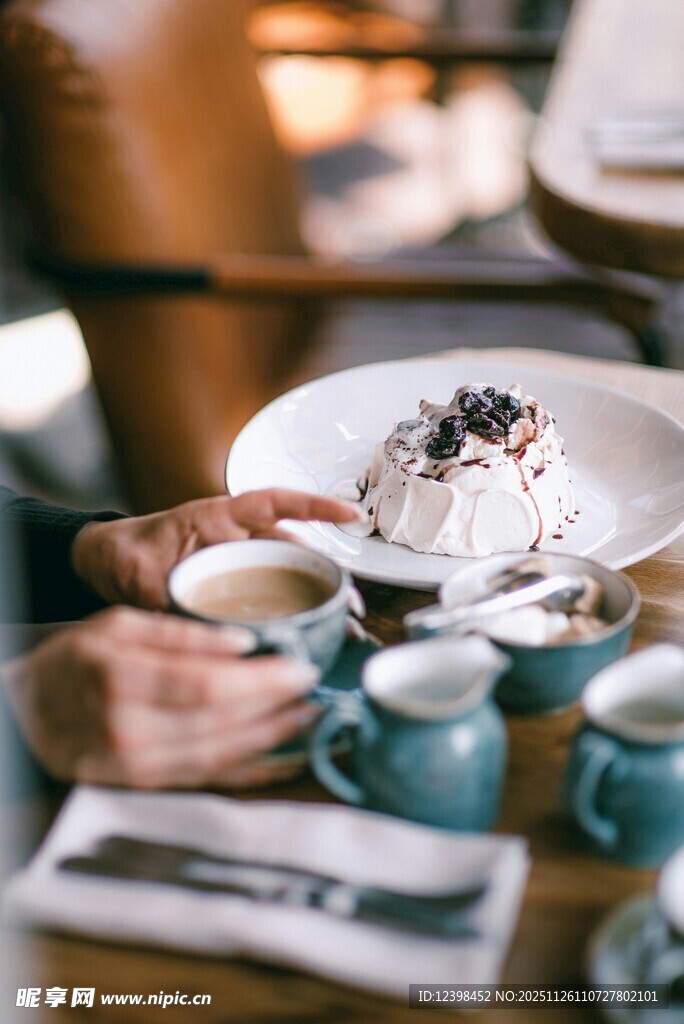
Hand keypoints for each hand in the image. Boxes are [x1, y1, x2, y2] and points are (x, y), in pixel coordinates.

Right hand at [2, 607, 320, 788]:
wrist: (25, 715)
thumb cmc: (73, 662)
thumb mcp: (115, 625)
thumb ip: (178, 632)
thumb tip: (241, 641)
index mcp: (120, 678)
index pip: (206, 685)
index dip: (261, 681)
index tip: (300, 667)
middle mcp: (128, 729)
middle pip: (222, 723)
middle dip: (278, 707)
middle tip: (317, 687)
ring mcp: (137, 765)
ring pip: (222, 757)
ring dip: (275, 740)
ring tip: (313, 717)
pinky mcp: (146, 785)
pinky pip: (210, 781)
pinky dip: (255, 772)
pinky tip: (287, 759)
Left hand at [71, 488, 365, 609]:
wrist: (106, 564)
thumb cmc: (124, 553)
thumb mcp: (136, 571)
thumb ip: (159, 595)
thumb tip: (187, 626)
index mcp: (217, 518)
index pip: (274, 503)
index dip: (314, 507)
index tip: (350, 514)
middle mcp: (237, 539)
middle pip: (294, 549)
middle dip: (329, 574)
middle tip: (353, 605)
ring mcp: (239, 565)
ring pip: (289, 577)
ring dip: (317, 600)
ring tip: (343, 628)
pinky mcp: (234, 591)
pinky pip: (271, 600)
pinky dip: (292, 617)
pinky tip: (310, 640)